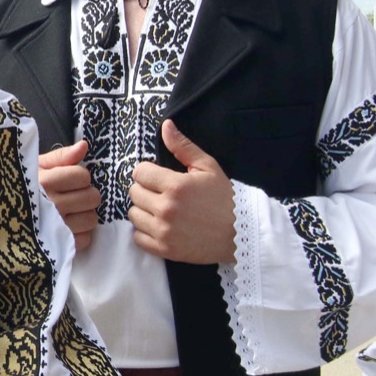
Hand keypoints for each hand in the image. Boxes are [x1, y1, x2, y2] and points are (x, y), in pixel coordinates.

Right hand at [39, 140, 100, 251]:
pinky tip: (65, 228)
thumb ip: (60, 156)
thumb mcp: (33, 166)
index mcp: (45, 183)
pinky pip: (85, 239)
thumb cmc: (16, 188)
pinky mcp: (59, 247)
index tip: (68, 179)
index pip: (82, 176)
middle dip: (84, 194)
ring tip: (68, 212)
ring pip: (91, 219)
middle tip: (70, 196)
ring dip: (83, 215)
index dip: (78, 176)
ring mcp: (56, 229)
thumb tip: (84, 146)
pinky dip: (78, 234)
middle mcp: (52, 206)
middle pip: (92, 197)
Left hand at [128, 120, 235, 263]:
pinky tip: (159, 225)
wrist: (242, 233)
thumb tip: (165, 126)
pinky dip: (144, 232)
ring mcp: (164, 231)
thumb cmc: (225, 198)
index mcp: (175, 186)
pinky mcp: (165, 250)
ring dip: (143, 210)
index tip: (158, 176)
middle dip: (145, 189)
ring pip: (133, 214)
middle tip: (161, 192)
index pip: (139, 173)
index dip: (148, 172)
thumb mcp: (208, 167)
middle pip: (134, 193)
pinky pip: (138, 238)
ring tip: (160, 208)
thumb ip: (183, 147)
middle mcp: (166, 209)